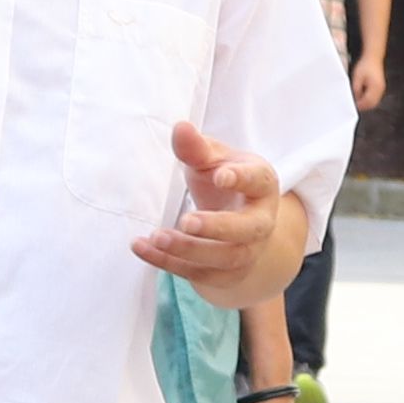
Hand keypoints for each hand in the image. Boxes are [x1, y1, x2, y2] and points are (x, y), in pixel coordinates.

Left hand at [131, 122, 288, 292]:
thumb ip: (196, 148)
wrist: (238, 222)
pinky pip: (199, 274)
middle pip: (247, 229)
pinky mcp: (226, 274)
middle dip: (217, 227)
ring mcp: (247, 251)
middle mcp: (261, 222)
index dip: (241, 178)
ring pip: (224, 257)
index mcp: (262, 185)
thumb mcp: (212, 160)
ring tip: (157, 236)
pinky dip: (168, 262)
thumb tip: (180, 128)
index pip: (258, 181)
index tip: (219, 176)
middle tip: (186, 221)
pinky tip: (142, 247)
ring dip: (188, 249)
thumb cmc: (223, 181)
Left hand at [348, 50, 389, 119]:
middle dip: (364, 106)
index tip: (353, 105)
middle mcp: (380, 89)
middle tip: (355, 105)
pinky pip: (375, 97)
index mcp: (375, 86)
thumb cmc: (365, 65)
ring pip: (374, 102)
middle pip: (372, 104)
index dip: (360, 105)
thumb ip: (356, 89)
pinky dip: (369, 99)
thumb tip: (355, 98)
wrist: (373, 57)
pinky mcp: (381, 87)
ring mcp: (382, 88)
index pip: (368, 101)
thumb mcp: (357, 77)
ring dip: (367, 103)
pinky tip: (362, 96)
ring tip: (358, 100)